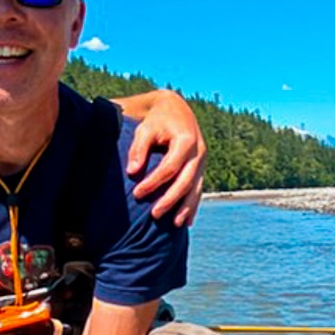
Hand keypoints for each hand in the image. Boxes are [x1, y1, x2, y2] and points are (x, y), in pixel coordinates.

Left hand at [127, 92, 204, 227]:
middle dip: (171, 200)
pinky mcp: (201, 167)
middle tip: (154, 215)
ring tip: (176, 224)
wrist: (175, 110)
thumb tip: (132, 172)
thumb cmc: (157, 120)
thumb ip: (139, 149)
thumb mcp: (145, 129)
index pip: (170, 167)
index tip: (137, 193)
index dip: (154, 182)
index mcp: (186, 141)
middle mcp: (199, 152)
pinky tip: (187, 221)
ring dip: (187, 207)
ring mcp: (202, 161)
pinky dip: (193, 205)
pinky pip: (199, 188)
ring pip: (197, 188)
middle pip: (186, 181)